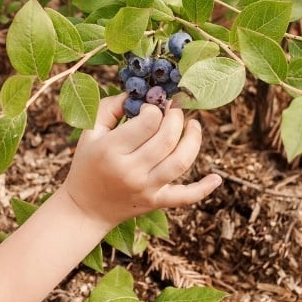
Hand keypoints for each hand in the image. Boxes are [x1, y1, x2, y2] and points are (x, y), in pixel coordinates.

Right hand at [63, 93, 220, 226]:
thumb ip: (110, 107)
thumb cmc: (86, 164)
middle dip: (176, 117)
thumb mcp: (89, 133)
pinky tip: (217, 177)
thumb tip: (136, 93)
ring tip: (194, 125)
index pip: (148, 122)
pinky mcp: (156, 202)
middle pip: (167, 138)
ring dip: (194, 140)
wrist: (85, 209)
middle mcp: (130, 171)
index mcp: (111, 150)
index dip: (154, 109)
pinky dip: (204, 189)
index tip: (150, 108)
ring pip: (181, 162)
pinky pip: (185, 197)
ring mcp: (146, 189)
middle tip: (175, 109)